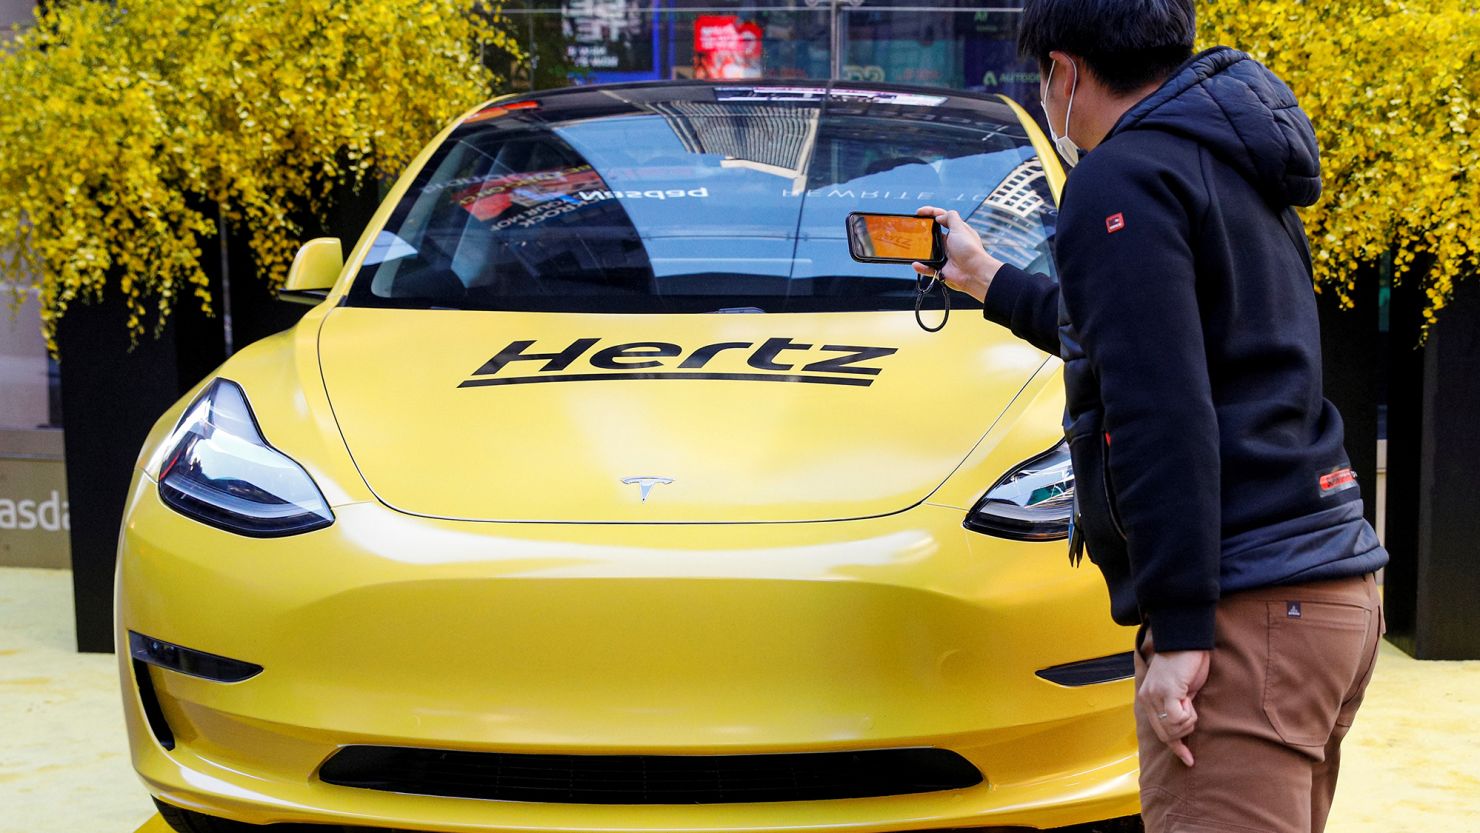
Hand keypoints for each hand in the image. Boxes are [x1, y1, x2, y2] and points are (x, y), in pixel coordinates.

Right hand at [911, 206, 1004, 303]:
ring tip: (913, 248)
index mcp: (956, 232)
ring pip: (928, 251)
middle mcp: (950, 243)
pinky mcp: (941, 269)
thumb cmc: (970, 249)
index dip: (930, 213)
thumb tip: (939, 216)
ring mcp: (945, 256)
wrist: (974, 272)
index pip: (941, 218)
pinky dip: (921, 266)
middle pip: (932, 234)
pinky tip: (916, 264)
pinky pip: (927, 267)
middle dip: (922, 232)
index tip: (919, 213)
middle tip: (912, 230)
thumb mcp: (960, 228)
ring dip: (920, 250)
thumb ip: (950, 217)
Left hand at [1138, 645, 1210, 767]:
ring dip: (1188, 719)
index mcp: (1147, 700)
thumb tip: (1183, 728)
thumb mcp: (1181, 691)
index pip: (1160, 733)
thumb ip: (1178, 708)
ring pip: (1174, 728)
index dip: (1176, 747)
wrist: (1186, 641)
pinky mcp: (1166, 692)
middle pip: (1166, 734)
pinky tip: (1188, 697)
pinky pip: (1179, 718)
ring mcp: (1155, 696)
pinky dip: (1189, 714)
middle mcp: (1147, 699)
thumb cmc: (1186, 664)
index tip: (1188, 760)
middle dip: (1185, 729)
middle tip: (1190, 707)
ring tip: (1188, 697)